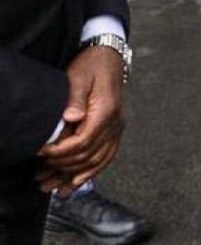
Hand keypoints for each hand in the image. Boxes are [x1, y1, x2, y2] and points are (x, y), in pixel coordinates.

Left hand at [35, 45, 125, 193]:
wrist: (109, 57)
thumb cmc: (91, 65)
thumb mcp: (79, 77)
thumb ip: (74, 98)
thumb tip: (71, 117)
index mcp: (106, 111)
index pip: (83, 141)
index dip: (60, 152)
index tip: (40, 154)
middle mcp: (115, 123)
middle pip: (88, 155)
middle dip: (62, 168)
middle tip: (39, 175)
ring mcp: (116, 128)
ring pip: (97, 161)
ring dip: (73, 176)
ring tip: (51, 187)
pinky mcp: (113, 131)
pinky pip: (105, 157)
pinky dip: (90, 172)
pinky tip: (75, 183)